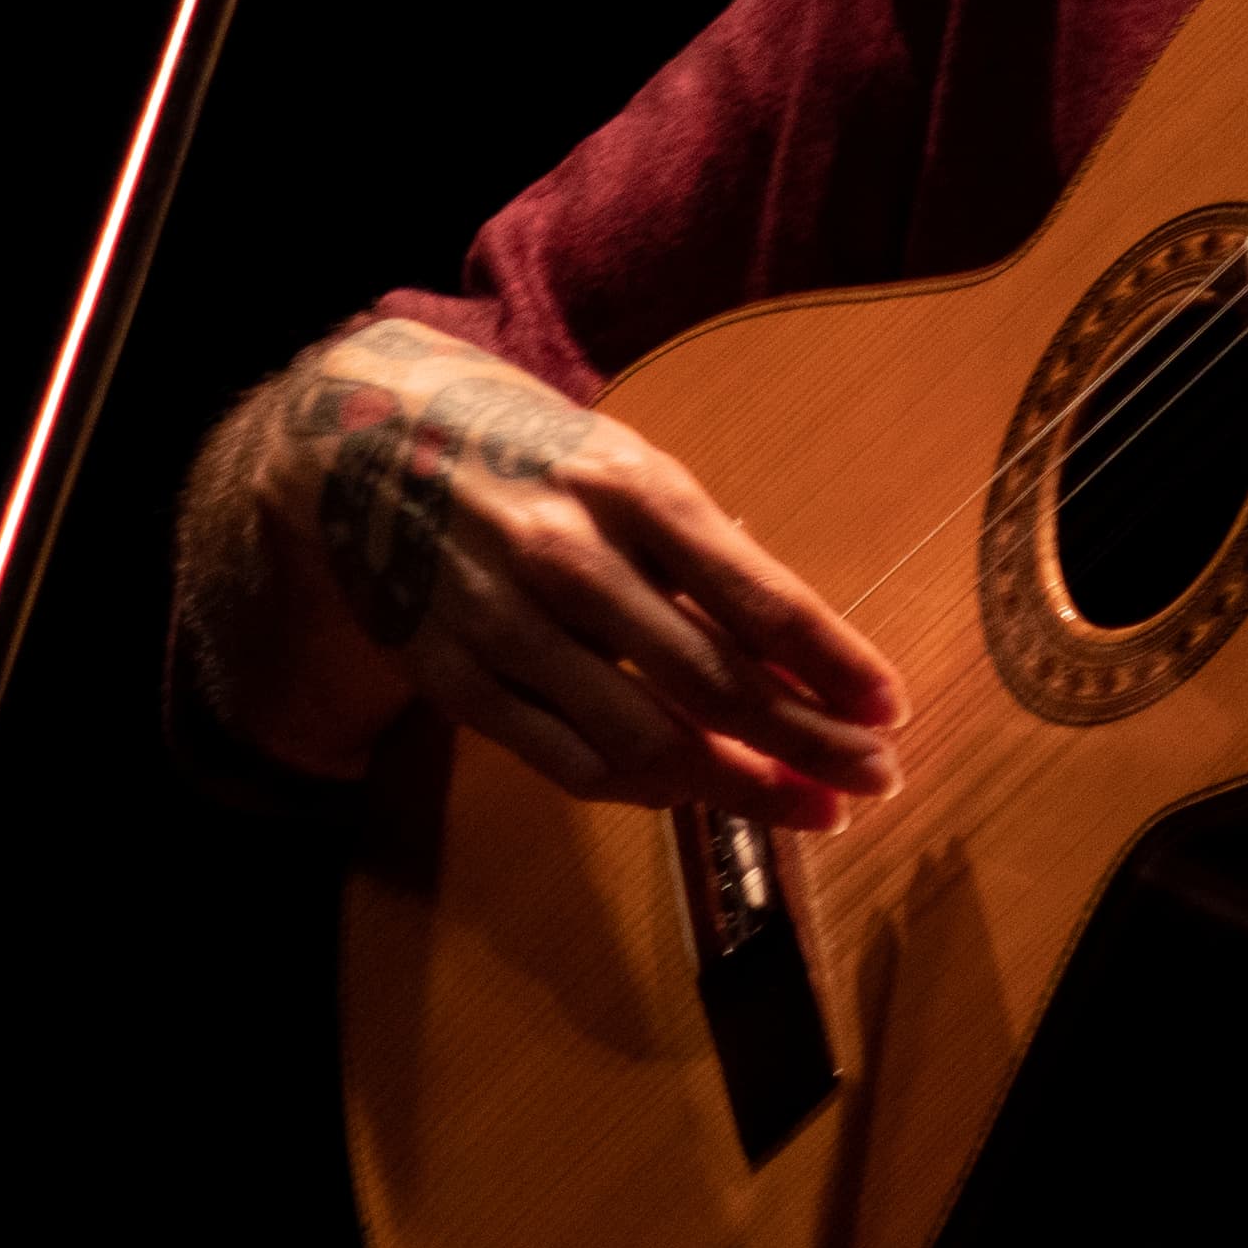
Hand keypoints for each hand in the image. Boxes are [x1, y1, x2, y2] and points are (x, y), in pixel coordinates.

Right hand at [266, 318, 904, 823]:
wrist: (357, 439)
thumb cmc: (527, 449)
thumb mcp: (623, 462)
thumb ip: (700, 545)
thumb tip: (793, 640)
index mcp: (631, 485)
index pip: (757, 594)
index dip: (833, 662)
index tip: (891, 708)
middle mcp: (571, 555)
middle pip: (714, 680)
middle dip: (809, 740)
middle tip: (875, 776)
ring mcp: (505, 623)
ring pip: (644, 738)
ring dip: (742, 786)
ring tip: (812, 807)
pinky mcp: (455, 679)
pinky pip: (568, 760)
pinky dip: (647, 790)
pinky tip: (702, 796)